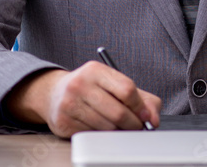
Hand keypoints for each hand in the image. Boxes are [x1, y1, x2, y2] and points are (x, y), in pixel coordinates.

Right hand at [4, 61, 161, 137]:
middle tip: (137, 127)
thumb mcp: (114, 84)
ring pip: (106, 127)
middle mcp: (80, 84)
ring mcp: (69, 103)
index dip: (141, 107)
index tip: (147, 117)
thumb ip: (141, 98)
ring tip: (119, 127)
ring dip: (118, 132)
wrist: (54, 93)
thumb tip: (153, 119)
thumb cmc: (91, 89)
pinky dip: (102, 136)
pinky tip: (100, 128)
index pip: (126, 89)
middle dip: (133, 124)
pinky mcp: (63, 122)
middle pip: (118, 112)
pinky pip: (92, 135)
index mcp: (96, 70)